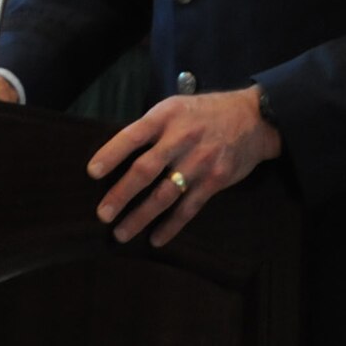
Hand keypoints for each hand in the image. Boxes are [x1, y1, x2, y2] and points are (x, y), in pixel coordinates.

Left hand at [86, 87, 280, 246]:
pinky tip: (156, 239)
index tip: (92, 172)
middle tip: (102, 214)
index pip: (132, 136)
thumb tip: (116, 152)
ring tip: (121, 233)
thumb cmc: (204, 112)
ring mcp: (199, 162)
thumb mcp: (174, 107)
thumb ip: (150, 127)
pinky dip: (171, 226)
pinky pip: (189, 208)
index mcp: (166, 117)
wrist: (253, 119)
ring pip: (165, 195)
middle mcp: (181, 139)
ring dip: (141, 216)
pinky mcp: (215, 181)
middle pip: (145, 169)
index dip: (111, 153)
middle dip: (121, 194)